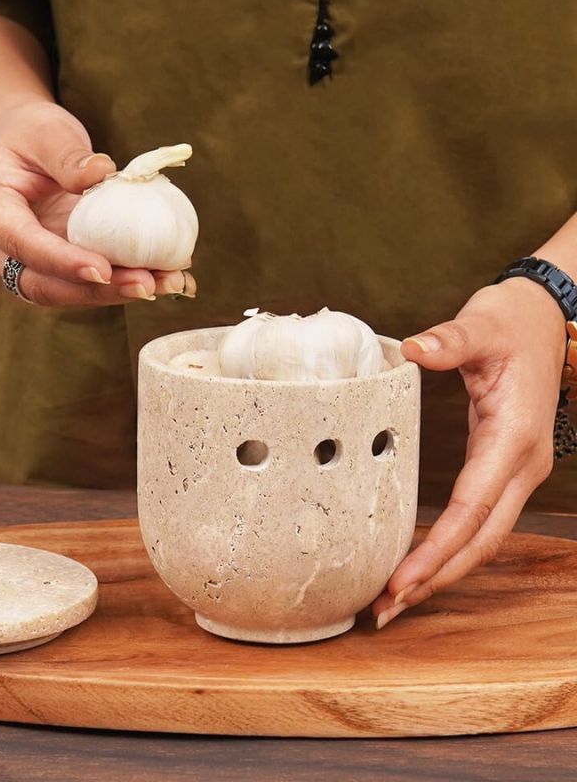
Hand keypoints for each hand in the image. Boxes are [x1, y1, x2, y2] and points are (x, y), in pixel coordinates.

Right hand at [0, 100, 195, 305]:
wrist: (25, 150)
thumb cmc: (31, 135)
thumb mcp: (47, 130)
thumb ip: (67, 155)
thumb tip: (102, 174)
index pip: (22, 244)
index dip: (62, 262)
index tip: (103, 269)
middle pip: (44, 284)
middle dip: (98, 291)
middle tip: (148, 284)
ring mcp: (25, 266)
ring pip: (68, 294)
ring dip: (118, 293)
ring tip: (168, 280)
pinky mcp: (55, 272)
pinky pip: (87, 286)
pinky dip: (125, 283)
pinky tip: (165, 276)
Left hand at [372, 277, 564, 627]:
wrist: (545, 318)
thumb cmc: (512, 322)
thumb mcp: (481, 325)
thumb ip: (451, 341)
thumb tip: (414, 348)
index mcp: (514, 438)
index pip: (472, 508)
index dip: (437, 548)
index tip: (399, 581)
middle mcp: (521, 465)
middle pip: (480, 540)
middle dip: (434, 578)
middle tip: (384, 610)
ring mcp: (516, 471)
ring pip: (482, 538)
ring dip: (442, 571)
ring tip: (394, 600)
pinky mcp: (502, 468)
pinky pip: (478, 519)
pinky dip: (450, 547)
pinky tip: (420, 562)